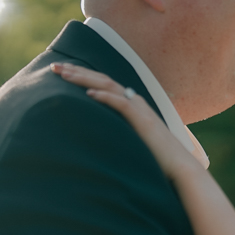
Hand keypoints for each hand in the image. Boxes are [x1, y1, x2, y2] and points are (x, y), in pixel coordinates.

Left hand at [50, 63, 198, 180]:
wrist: (180, 167)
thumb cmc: (157, 158)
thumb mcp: (132, 140)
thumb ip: (118, 133)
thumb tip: (99, 137)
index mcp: (132, 105)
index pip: (103, 84)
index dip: (82, 75)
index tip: (62, 72)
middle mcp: (135, 102)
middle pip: (102, 80)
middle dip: (77, 71)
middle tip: (54, 66)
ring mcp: (140, 110)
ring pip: (109, 86)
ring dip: (86, 79)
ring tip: (65, 74)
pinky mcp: (143, 121)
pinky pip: (122, 104)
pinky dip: (105, 97)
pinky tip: (89, 94)